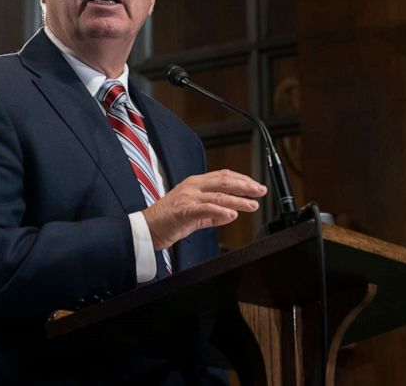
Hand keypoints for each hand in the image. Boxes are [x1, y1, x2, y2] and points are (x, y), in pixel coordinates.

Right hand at [141, 169, 266, 249]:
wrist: (144, 229)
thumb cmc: (167, 221)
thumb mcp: (193, 215)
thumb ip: (212, 214)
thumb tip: (230, 214)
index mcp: (194, 184)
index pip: (223, 176)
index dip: (241, 179)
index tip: (255, 185)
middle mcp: (192, 187)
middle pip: (224, 181)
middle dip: (245, 186)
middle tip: (260, 191)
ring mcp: (188, 198)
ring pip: (218, 195)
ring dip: (239, 200)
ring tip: (253, 204)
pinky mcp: (184, 211)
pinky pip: (206, 209)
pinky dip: (221, 211)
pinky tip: (232, 214)